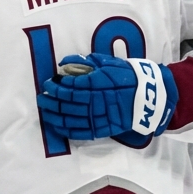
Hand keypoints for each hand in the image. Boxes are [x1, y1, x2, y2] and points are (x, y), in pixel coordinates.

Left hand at [37, 53, 178, 141]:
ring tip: (44, 111)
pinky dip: (67, 130)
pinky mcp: (105, 128)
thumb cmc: (129, 75)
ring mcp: (101, 116)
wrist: (151, 95)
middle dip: (52, 100)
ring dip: (55, 115)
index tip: (48, 83)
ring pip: (72, 118)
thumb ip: (87, 62)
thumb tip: (65, 62)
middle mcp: (97, 100)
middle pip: (68, 103)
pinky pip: (83, 132)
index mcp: (98, 83)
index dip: (57, 86)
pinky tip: (57, 126)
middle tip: (41, 97)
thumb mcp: (109, 63)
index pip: (71, 86)